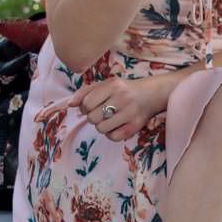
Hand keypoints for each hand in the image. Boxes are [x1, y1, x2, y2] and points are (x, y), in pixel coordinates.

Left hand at [34, 75, 169, 141]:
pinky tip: (117, 127)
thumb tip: (70, 105)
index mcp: (112, 85)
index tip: (91, 106)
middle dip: (94, 117)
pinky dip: (111, 134)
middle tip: (102, 113)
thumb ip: (85, 92)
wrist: (150, 94)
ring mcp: (129, 112)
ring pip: (101, 128)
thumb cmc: (123, 90)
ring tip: (110, 119)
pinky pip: (113, 137)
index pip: (86, 103)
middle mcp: (122, 98)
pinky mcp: (135, 126)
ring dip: (102, 126)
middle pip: (92, 118)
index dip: (85, 108)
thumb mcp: (105, 85)